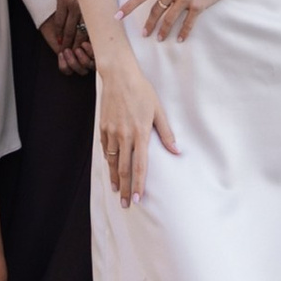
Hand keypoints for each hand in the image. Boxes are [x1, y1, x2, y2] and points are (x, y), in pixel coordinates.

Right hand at [43, 0, 96, 75]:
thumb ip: (97, 8)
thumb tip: (101, 22)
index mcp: (95, 5)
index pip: (93, 28)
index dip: (90, 41)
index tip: (88, 51)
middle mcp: (85, 6)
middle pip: (81, 31)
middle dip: (77, 45)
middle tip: (75, 56)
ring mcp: (72, 3)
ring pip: (69, 28)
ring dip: (67, 41)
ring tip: (65, 50)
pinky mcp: (62, 0)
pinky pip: (59, 20)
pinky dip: (58, 31)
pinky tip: (58, 39)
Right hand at [95, 56, 179, 209]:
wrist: (119, 76)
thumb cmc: (142, 91)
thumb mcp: (158, 110)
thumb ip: (166, 133)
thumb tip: (177, 151)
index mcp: (140, 133)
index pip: (139, 166)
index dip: (139, 184)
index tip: (139, 199)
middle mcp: (124, 136)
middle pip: (124, 169)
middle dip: (125, 189)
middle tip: (126, 205)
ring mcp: (112, 132)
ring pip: (112, 162)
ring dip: (115, 179)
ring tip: (117, 192)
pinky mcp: (103, 127)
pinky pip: (105, 149)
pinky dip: (108, 162)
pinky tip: (110, 170)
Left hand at [135, 0, 263, 36]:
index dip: (129, 6)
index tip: (118, 15)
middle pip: (155, 10)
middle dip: (148, 24)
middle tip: (143, 34)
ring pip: (169, 19)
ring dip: (163, 31)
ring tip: (159, 39)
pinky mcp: (199, 5)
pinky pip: (187, 23)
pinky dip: (183, 33)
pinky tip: (180, 39)